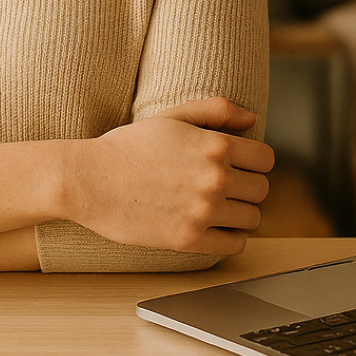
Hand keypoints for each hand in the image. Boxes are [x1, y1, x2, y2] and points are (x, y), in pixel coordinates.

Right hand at [66, 97, 274, 254]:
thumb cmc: (128, 146)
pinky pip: (235, 245)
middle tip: (227, 187)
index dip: (255, 162)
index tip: (241, 166)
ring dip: (241, 213)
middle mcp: (215, 179)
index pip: (266, 160)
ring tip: (221, 208)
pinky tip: (217, 228)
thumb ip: (215, 111)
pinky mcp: (189, 239)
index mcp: (215, 146)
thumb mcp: (172, 117)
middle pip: (261, 190)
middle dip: (247, 187)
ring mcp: (203, 211)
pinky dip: (232, 238)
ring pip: (252, 219)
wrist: (90, 179)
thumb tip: (252, 119)